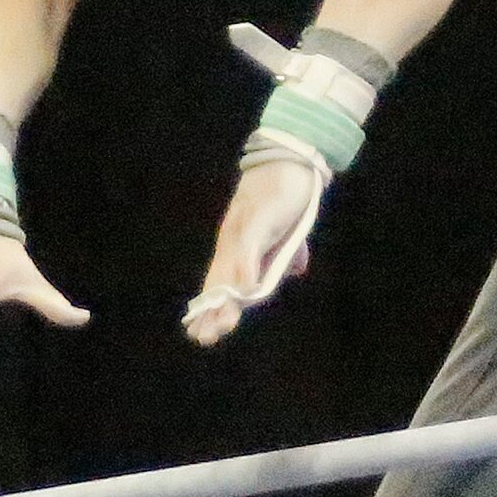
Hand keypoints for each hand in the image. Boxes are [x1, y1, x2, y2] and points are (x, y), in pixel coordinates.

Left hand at [184, 157, 321, 345]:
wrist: (291, 159)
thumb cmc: (287, 195)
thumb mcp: (288, 232)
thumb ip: (288, 253)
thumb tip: (295, 270)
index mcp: (238, 246)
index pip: (221, 281)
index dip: (212, 307)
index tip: (200, 332)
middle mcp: (233, 240)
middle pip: (219, 281)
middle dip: (211, 311)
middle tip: (201, 338)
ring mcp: (243, 229)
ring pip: (229, 269)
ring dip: (224, 298)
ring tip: (219, 325)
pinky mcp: (257, 217)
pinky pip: (248, 247)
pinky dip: (245, 268)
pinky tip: (243, 289)